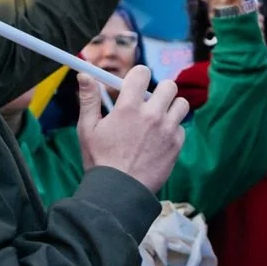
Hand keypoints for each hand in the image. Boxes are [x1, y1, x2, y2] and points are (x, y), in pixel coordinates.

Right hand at [77, 66, 189, 192]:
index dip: (138, 76)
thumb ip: (89, 99)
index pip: (142, 73)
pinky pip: (181, 127)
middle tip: (148, 103)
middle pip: (168, 86)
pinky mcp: (176, 144)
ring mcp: (167, 129)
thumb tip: (85, 74)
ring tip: (157, 119)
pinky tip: (159, 140)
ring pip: (181, 104)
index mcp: (128, 107)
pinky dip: (173, 130)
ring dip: (170, 108)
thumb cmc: (100, 161)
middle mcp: (151, 114)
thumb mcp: (87, 129)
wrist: (118, 193)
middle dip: (159, 91)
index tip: (134, 85)